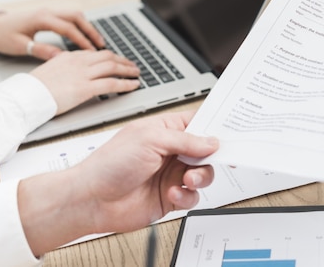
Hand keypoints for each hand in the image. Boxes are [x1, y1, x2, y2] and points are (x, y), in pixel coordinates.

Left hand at [0, 8, 105, 59]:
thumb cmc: (3, 36)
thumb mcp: (21, 46)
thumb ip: (42, 50)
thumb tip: (61, 56)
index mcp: (41, 18)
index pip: (68, 28)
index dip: (82, 40)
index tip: (92, 51)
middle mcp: (47, 12)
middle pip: (76, 17)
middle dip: (91, 30)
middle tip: (101, 44)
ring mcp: (48, 11)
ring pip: (74, 15)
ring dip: (87, 26)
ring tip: (96, 41)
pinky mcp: (48, 15)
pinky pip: (69, 17)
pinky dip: (79, 25)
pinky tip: (84, 36)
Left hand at [18, 111, 218, 255]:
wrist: (93, 199)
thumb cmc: (110, 163)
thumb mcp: (151, 140)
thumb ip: (186, 140)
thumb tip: (211, 142)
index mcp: (165, 130)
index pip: (198, 123)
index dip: (215, 127)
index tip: (231, 133)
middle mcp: (171, 151)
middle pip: (206, 150)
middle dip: (212, 155)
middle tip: (214, 158)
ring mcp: (172, 174)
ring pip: (204, 174)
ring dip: (200, 177)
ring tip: (187, 179)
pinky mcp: (171, 196)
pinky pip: (193, 196)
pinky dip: (187, 196)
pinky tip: (172, 193)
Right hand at [30, 50, 139, 114]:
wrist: (26, 96)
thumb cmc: (34, 88)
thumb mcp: (50, 70)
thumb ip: (64, 67)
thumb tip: (71, 71)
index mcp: (70, 57)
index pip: (96, 54)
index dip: (110, 57)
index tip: (118, 61)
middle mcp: (79, 62)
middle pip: (108, 57)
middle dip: (123, 61)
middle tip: (132, 66)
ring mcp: (83, 74)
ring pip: (113, 67)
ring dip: (128, 70)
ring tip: (136, 74)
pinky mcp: (85, 88)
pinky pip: (112, 83)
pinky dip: (126, 84)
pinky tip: (133, 85)